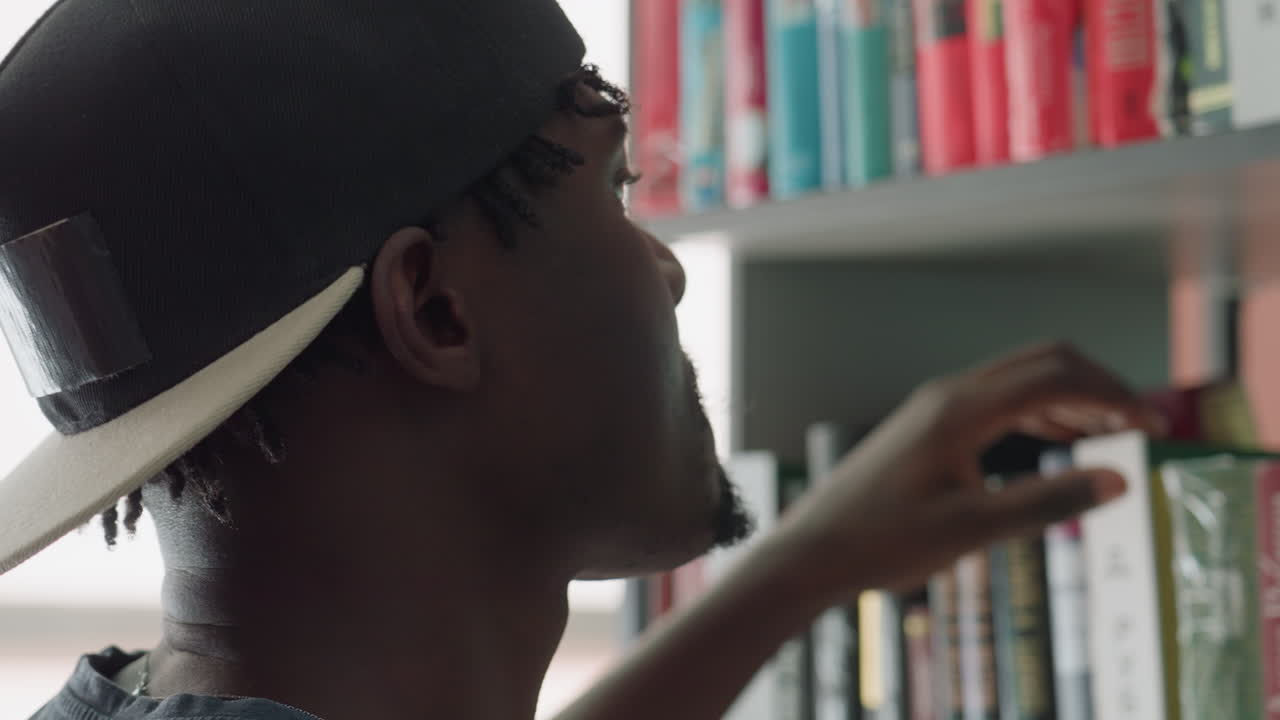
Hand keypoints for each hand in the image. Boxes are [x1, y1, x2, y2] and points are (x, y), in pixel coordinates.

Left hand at [771, 342, 1167, 599]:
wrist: (813, 549)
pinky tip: (1060, 440)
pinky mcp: (929, 426)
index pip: (1056, 376)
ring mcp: (936, 408)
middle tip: (1141, 427)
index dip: (1113, 396)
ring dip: (1071, 398)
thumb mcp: (972, 531)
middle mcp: (949, 396)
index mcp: (961, 410)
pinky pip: (998, 402)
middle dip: (1099, 386)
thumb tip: (1119, 480)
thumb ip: (1046, 503)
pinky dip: (1040, 411)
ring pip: (1020, 380)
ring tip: (1113, 434)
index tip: (1153, 428)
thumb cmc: (882, 541)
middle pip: (1042, 362)